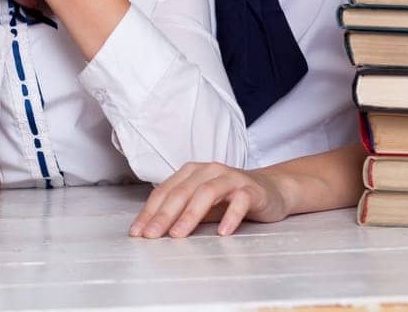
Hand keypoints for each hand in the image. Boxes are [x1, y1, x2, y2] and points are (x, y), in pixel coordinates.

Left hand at [130, 161, 289, 237]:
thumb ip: (181, 213)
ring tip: (178, 235)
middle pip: (182, 191)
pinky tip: (222, 232)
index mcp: (191, 172)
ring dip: (190, 215)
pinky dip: (230, 216)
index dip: (149, 212)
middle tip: (152, 235)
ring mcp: (230, 178)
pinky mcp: (251, 190)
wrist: (270, 189)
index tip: (137, 232)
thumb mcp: (201, 206)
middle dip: (163, 215)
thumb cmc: (230, 199)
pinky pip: (239, 201)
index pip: (165, 191)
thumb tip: (153, 231)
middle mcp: (208, 170)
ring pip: (206, 193)